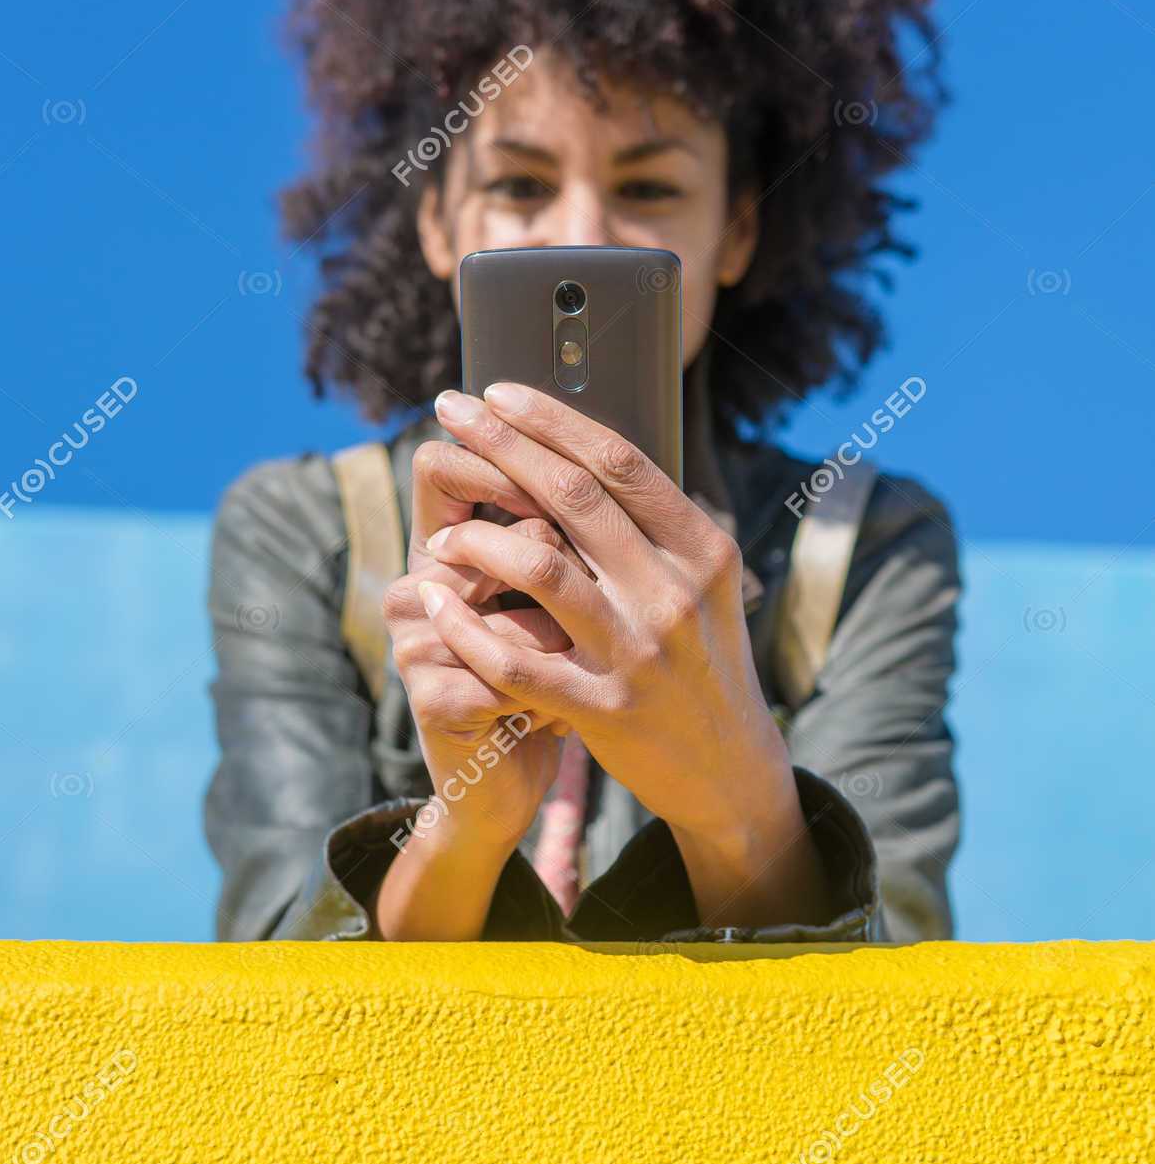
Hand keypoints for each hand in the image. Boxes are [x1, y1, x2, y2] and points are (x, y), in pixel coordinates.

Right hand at [379, 430, 595, 851]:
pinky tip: (565, 716)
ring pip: (513, 612)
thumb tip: (609, 470)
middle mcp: (413, 590)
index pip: (441, 471)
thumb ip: (560, 539)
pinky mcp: (429, 702)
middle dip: (559, 559)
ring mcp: (412, 646)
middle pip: (492, 538)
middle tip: (604, 584)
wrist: (501, 785)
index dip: (513, 463)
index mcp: (436, 553)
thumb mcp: (551, 603)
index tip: (585, 481)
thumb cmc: (541, 679)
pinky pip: (512, 674)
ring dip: (565, 638)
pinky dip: (555, 696)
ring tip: (584, 660)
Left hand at [420, 382, 799, 845]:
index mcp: (702, 549)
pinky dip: (464, 626)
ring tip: (438, 534)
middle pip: (572, 497)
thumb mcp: (700, 586)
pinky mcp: (603, 711)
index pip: (619, 463)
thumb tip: (580, 452)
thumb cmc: (699, 662)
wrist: (731, 770)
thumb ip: (651, 529)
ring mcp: (639, 652)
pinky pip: (514, 658)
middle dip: (499, 445)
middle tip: (448, 410)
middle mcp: (674, 592)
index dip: (550, 420)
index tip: (497, 394)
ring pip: (539, 567)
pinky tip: (431, 604)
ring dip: (474, 541)